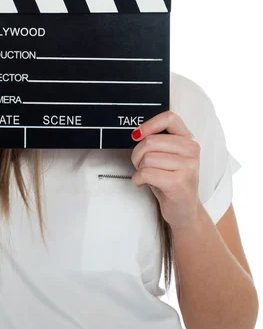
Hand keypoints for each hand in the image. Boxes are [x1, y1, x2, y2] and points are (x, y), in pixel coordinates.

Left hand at [130, 110, 200, 230]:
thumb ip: (159, 141)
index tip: (137, 134)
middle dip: (137, 154)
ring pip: (147, 158)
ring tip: (145, 175)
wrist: (184, 210)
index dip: (149, 124)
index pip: (170, 118)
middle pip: (150, 141)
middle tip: (139, 164)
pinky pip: (146, 173)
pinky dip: (138, 179)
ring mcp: (188, 167)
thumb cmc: (171, 181)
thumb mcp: (168, 156)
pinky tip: (143, 183)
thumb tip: (138, 133)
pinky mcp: (179, 183)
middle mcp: (192, 150)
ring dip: (138, 168)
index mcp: (189, 139)